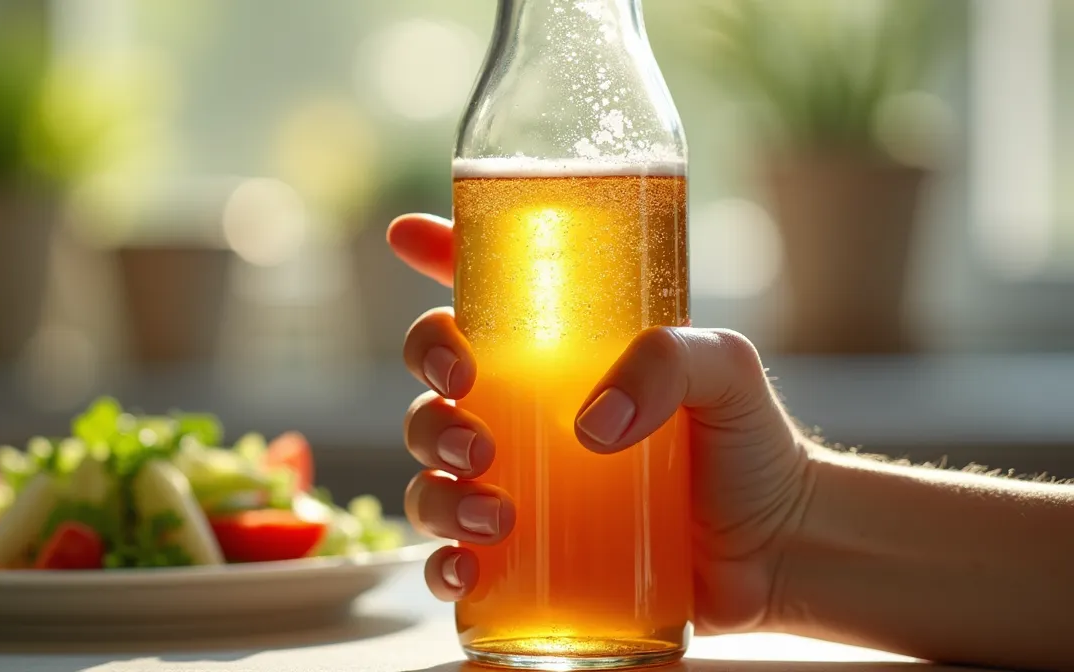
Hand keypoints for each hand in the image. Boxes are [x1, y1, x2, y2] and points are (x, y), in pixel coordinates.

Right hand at [389, 213, 812, 634]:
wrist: (781, 545)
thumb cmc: (750, 441)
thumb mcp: (723, 370)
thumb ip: (665, 363)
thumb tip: (592, 424)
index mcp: (559, 355)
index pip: (480, 296)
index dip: (436, 256)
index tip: (407, 237)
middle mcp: (525, 416)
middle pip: (430, 397)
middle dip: (430, 412)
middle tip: (477, 440)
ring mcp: (522, 488)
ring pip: (431, 481)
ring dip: (437, 497)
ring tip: (494, 516)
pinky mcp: (529, 559)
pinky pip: (453, 561)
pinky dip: (443, 568)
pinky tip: (467, 572)